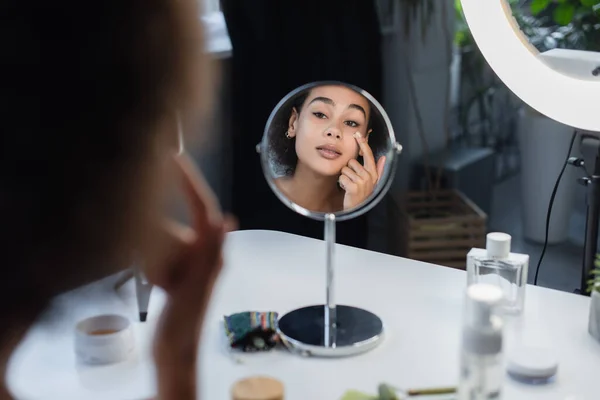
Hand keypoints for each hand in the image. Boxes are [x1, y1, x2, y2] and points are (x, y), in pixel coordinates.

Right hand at [144, 153, 234, 399]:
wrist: (175, 353)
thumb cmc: (183, 325)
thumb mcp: (193, 288)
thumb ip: (208, 254)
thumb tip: (223, 220)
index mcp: (212, 254)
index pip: (203, 209)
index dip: (190, 183)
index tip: (174, 160)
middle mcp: (206, 254)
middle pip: (177, 227)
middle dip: (160, 239)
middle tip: (159, 270)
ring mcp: (191, 264)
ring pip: (164, 241)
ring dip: (153, 258)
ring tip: (158, 284)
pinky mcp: (178, 273)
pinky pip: (158, 256)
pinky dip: (150, 263)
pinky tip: (153, 285)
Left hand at [339, 132, 385, 210]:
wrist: (356, 210)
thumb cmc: (362, 195)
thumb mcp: (372, 182)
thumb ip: (378, 170)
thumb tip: (384, 158)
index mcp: (373, 173)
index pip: (368, 155)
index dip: (363, 144)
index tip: (358, 134)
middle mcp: (369, 176)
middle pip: (352, 162)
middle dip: (348, 170)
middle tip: (352, 180)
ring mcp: (362, 182)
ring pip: (345, 169)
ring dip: (344, 177)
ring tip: (349, 185)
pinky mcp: (354, 187)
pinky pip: (342, 177)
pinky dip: (341, 183)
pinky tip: (346, 189)